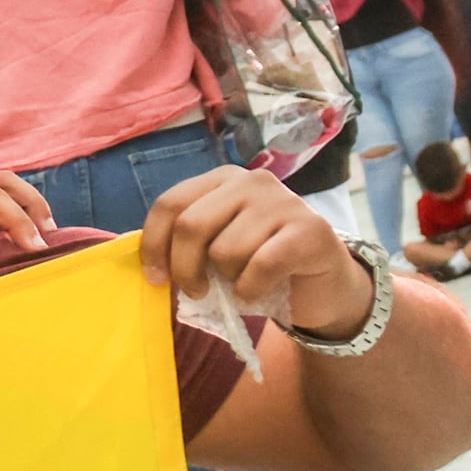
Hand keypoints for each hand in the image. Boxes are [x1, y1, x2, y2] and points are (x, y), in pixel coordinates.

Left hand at [142, 166, 371, 337]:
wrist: (321, 283)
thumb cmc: (259, 264)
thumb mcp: (217, 246)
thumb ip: (187, 243)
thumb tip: (149, 265)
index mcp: (224, 179)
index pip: (170, 205)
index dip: (154, 245)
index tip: (155, 277)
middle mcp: (254, 181)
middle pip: (191, 227)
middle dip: (184, 269)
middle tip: (196, 291)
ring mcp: (284, 202)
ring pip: (225, 251)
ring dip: (227, 280)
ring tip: (242, 281)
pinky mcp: (310, 230)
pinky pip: (260, 266)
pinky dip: (251, 289)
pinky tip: (258, 290)